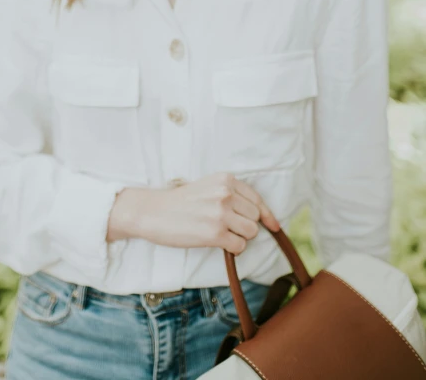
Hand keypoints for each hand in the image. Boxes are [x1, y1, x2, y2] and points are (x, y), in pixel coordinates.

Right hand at [108, 172, 279, 254]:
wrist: (154, 211)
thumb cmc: (181, 201)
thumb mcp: (208, 186)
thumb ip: (232, 195)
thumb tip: (262, 217)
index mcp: (225, 180)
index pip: (257, 199)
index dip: (267, 215)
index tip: (274, 226)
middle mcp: (225, 194)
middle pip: (255, 217)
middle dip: (245, 225)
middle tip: (227, 227)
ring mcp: (221, 214)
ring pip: (250, 232)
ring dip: (239, 237)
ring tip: (221, 234)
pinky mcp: (214, 234)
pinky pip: (239, 246)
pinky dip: (232, 249)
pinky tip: (217, 243)